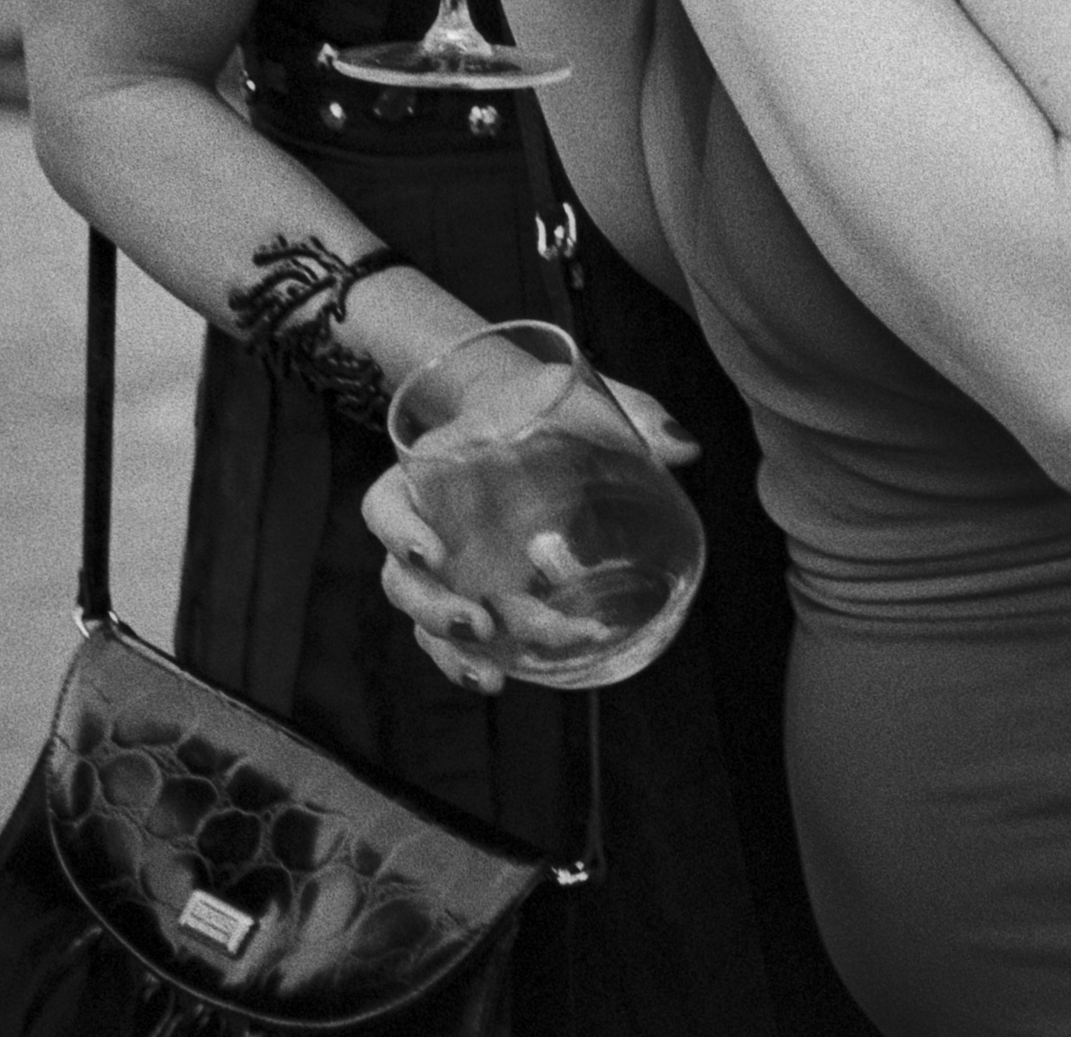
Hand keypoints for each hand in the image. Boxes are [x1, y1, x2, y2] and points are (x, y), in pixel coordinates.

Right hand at [363, 380, 698, 695]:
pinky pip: (451, 640)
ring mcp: (450, 568)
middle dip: (433, 610)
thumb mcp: (569, 390)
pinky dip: (464, 663)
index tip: (434, 552)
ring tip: (491, 672)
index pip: (384, 505)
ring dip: (448, 649)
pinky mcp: (474, 593)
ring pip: (422, 619)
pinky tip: (498, 679)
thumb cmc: (535, 400)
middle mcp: (430, 524)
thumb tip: (686, 449)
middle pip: (401, 581)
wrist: (524, 412)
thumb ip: (628, 413)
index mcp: (431, 471)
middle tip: (480, 623)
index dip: (398, 532)